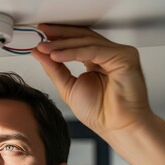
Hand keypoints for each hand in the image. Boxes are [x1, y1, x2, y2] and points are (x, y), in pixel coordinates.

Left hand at [31, 24, 150, 134]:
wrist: (116, 128)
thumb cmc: (100, 113)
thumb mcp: (68, 87)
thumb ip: (54, 69)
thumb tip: (39, 53)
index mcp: (98, 60)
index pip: (77, 42)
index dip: (57, 38)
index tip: (39, 38)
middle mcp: (110, 55)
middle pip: (82, 37)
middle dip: (58, 36)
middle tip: (39, 37)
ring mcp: (119, 54)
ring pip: (86, 42)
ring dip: (62, 45)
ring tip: (44, 49)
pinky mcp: (125, 57)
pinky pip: (94, 51)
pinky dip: (73, 53)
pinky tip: (56, 56)